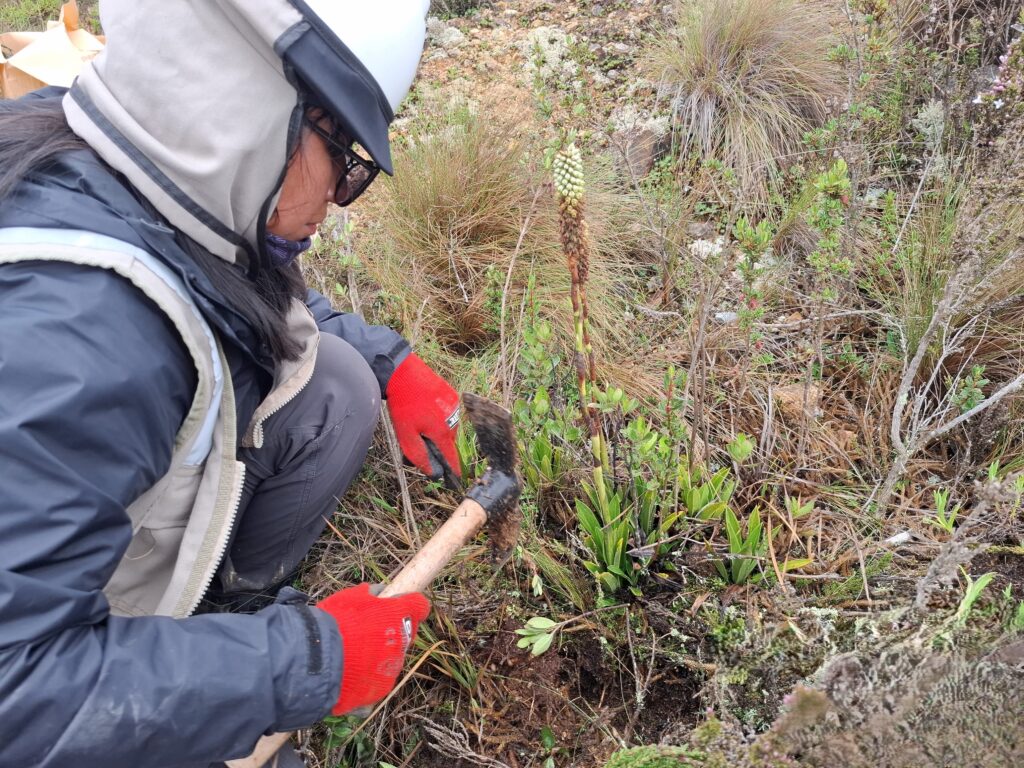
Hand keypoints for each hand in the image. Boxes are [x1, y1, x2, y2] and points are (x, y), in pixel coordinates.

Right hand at [316, 583, 429, 714]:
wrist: (317, 660)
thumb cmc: (333, 623)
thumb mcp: (349, 598)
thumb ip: (369, 594)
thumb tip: (378, 591)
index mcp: (397, 614)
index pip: (419, 605)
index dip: (410, 605)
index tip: (400, 606)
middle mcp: (401, 640)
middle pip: (407, 633)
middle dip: (393, 631)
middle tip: (370, 632)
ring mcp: (393, 665)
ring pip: (393, 657)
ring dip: (381, 654)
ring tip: (354, 655)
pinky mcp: (382, 686)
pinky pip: (380, 678)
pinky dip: (370, 675)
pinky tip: (351, 673)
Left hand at [386, 354, 461, 487]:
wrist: (402, 373)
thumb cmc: (403, 404)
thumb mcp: (406, 435)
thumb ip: (419, 456)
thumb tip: (432, 473)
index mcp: (443, 432)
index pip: (452, 457)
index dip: (453, 470)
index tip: (456, 480)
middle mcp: (454, 419)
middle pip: (448, 442)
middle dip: (436, 445)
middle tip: (417, 437)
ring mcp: (454, 405)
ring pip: (448, 426)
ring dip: (437, 429)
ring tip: (417, 419)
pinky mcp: (451, 394)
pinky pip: (448, 412)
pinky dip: (438, 415)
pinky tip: (423, 408)